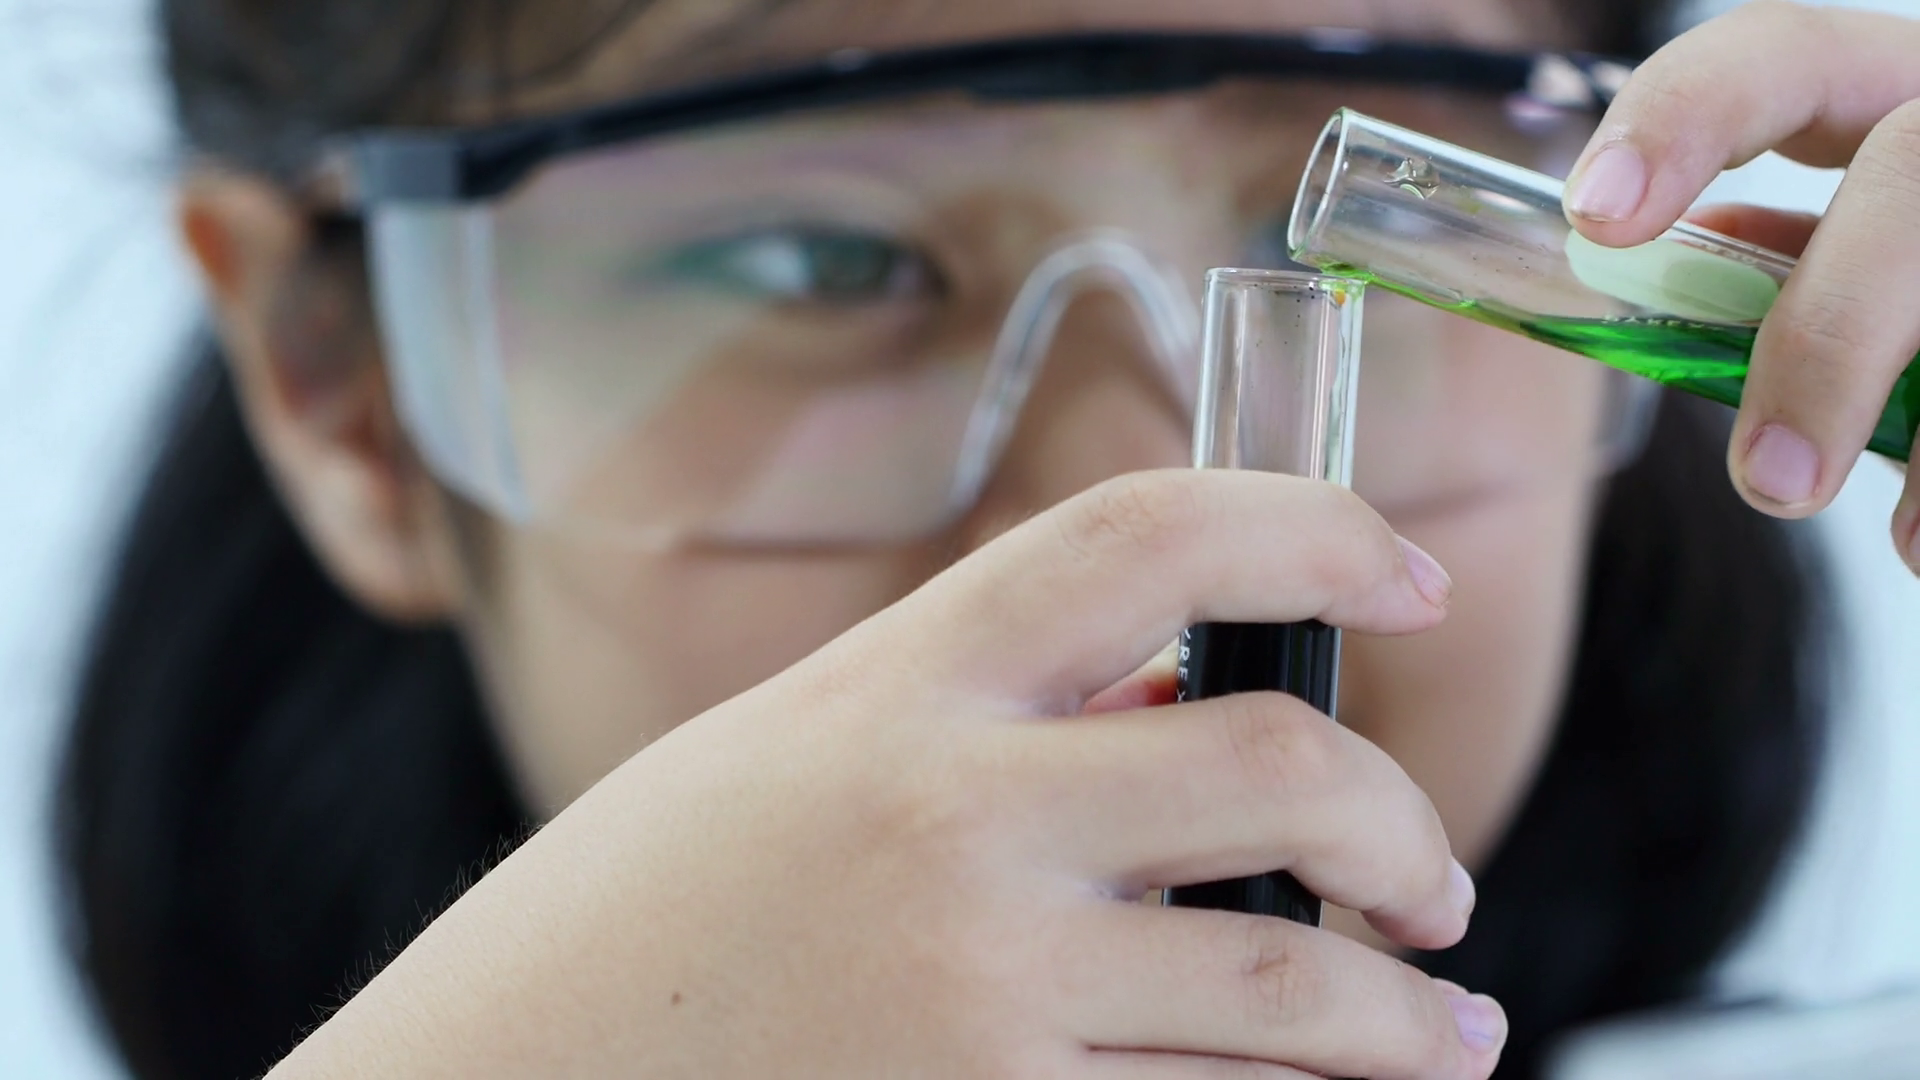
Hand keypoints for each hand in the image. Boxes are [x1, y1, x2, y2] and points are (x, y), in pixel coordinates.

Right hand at [269, 470, 1501, 1078]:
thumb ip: (975, 715)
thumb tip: (1177, 691)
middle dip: (1408, 830)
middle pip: (1280, 766)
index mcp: (893, 691)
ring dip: (1406, 1023)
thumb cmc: (639, 925)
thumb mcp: (786, 762)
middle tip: (1431, 887)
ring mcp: (975, 991)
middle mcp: (947, 823)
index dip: (1311, 529)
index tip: (1408, 575)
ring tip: (1442, 1037)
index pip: (1145, 537)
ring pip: (1290, 987)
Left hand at [1561, 1, 1919, 564]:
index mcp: (1896, 90)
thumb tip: (1684, 269)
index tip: (1599, 216)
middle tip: (1771, 479)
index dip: (1681, 118)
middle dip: (1835, 332)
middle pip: (1912, 170)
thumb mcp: (1869, 238)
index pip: (1779, 57)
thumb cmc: (1910, 278)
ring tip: (1915, 542)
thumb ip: (1793, 253)